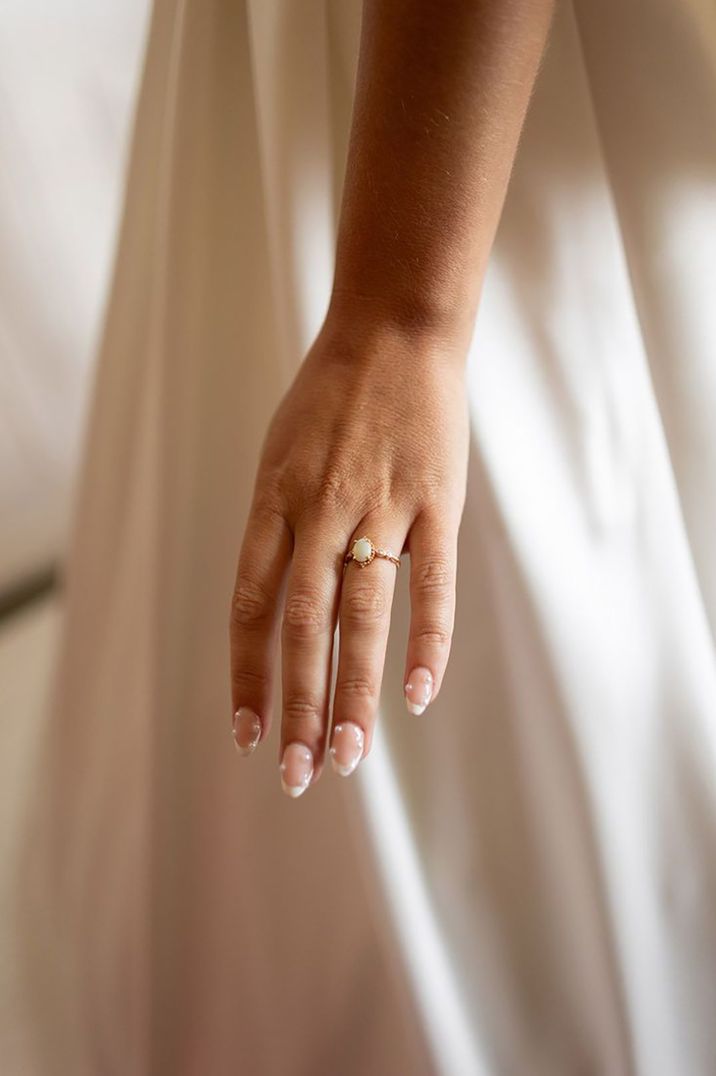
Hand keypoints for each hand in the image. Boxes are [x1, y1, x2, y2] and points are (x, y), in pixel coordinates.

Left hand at [229, 310, 468, 795]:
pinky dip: (426, 642)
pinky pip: (432, 583)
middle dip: (299, 707)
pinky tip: (418, 696)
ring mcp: (380, 507)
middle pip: (303, 627)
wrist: (393, 329)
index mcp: (273, 503)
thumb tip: (272, 602)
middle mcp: (319, 511)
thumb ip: (276, 526)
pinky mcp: (435, 501)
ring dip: (354, 693)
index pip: (249, 607)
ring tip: (350, 759)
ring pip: (363, 617)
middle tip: (299, 777)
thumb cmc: (331, 396)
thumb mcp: (280, 454)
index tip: (247, 734)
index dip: (247, 675)